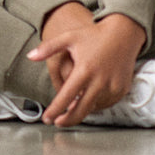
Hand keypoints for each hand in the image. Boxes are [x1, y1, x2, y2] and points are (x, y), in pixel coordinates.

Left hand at [29, 5, 145, 126]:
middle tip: (58, 122)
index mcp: (84, 69)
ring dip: (82, 110)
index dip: (55, 110)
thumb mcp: (69, 37)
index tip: (47, 118)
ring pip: (94, 108)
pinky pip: (106, 104)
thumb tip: (30, 56)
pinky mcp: (121, 89)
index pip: (66, 97)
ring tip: (73, 107)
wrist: (123, 32)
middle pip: (81, 110)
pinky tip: (89, 99)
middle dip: (68, 120)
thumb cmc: (95, 34)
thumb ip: (48, 48)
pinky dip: (96, 104)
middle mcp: (100, 81)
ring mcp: (112, 87)